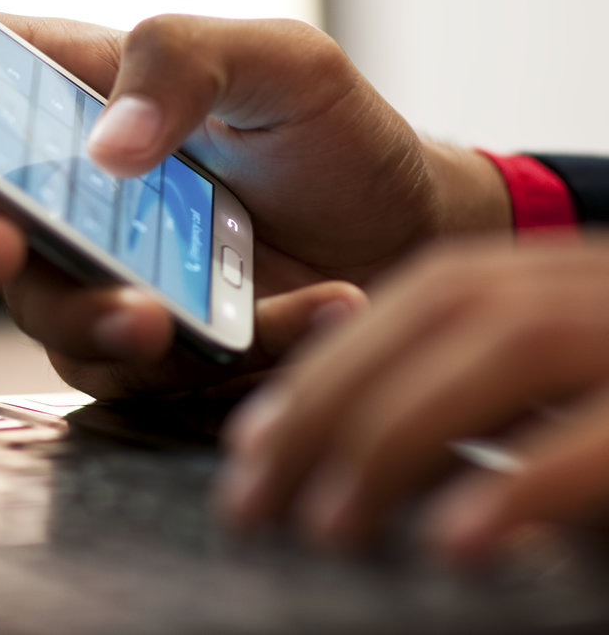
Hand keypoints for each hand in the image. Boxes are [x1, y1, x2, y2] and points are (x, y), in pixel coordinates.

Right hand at [0, 13, 509, 396]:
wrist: (408, 233)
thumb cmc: (333, 134)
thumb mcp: (280, 61)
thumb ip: (185, 62)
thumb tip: (108, 145)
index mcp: (81, 100)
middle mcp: (77, 197)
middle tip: (6, 252)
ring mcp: (109, 278)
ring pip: (57, 321)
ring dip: (104, 324)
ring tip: (177, 319)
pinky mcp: (156, 349)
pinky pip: (156, 374)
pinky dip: (234, 354)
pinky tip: (324, 307)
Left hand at [220, 235, 608, 565]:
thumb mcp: (561, 408)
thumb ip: (474, 409)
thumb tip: (345, 460)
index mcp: (560, 281)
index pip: (420, 298)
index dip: (324, 363)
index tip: (251, 442)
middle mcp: (598, 285)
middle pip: (441, 309)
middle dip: (327, 402)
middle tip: (253, 500)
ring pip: (509, 346)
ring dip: (396, 435)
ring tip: (328, 527)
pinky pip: (601, 435)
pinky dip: (519, 485)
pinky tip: (451, 543)